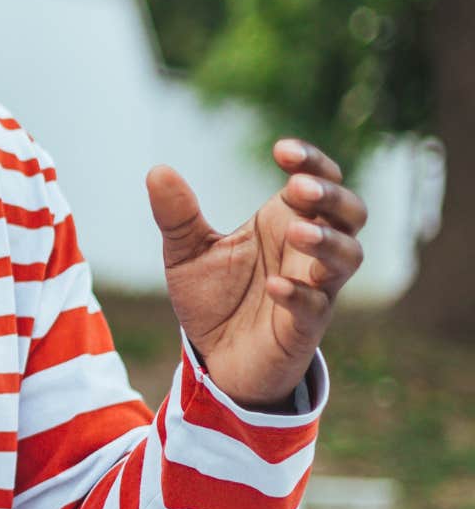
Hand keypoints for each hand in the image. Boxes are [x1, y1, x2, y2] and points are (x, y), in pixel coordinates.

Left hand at [147, 139, 366, 408]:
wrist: (214, 358)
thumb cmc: (213, 297)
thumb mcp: (186, 252)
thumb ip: (176, 215)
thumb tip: (157, 171)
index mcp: (284, 221)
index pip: (318, 180)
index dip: (312, 161)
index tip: (280, 151)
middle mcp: (308, 251)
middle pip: (351, 212)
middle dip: (332, 195)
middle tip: (299, 187)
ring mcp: (314, 288)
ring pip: (349, 257)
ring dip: (328, 242)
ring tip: (296, 232)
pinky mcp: (304, 328)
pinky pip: (317, 308)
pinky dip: (300, 294)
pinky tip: (273, 286)